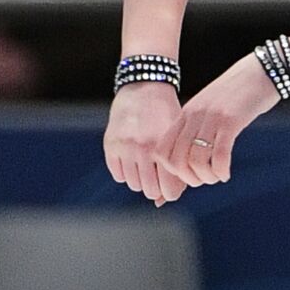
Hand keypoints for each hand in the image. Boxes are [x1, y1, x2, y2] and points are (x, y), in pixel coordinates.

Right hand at [105, 81, 187, 206]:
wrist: (144, 88)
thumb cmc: (166, 114)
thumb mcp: (178, 136)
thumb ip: (176, 166)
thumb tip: (162, 201)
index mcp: (165, 147)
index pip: (170, 188)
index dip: (172, 192)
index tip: (171, 188)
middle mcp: (144, 149)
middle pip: (150, 191)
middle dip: (156, 188)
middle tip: (159, 178)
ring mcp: (125, 148)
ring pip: (133, 185)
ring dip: (141, 180)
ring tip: (146, 166)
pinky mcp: (110, 145)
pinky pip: (118, 175)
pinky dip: (126, 173)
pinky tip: (133, 160)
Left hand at [157, 55, 278, 189]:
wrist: (262, 70)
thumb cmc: (239, 92)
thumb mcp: (211, 105)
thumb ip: (199, 123)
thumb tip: (193, 150)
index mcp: (187, 113)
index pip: (162, 149)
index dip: (171, 170)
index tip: (189, 173)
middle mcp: (194, 116)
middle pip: (176, 160)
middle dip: (189, 178)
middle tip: (205, 179)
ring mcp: (211, 118)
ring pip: (195, 161)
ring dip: (206, 177)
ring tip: (217, 177)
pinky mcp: (231, 121)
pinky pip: (218, 155)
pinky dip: (220, 170)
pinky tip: (226, 173)